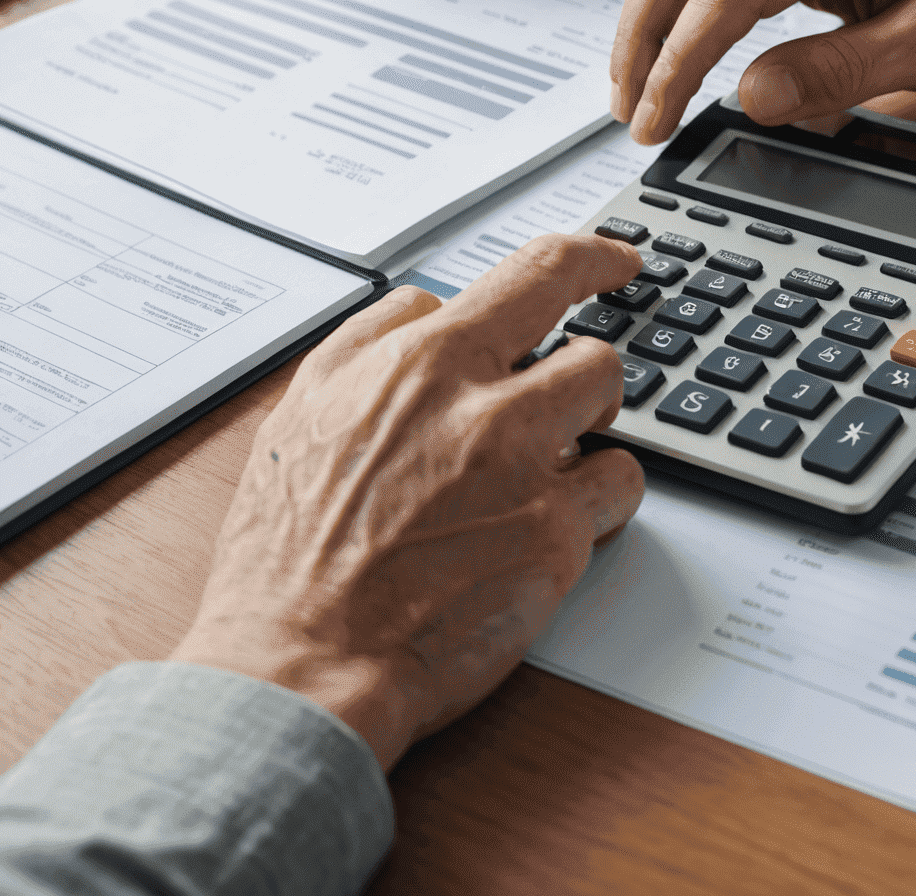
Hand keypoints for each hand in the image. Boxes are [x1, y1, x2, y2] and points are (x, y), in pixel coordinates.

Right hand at [171, 233, 643, 769]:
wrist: (300, 662)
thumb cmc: (290, 553)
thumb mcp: (302, 409)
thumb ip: (371, 339)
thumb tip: (428, 305)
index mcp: (421, 363)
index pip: (538, 271)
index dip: (592, 258)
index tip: (615, 261)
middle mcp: (480, 406)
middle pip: (594, 348)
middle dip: (588, 372)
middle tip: (570, 403)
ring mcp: (525, 471)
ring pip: (612, 409)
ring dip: (592, 431)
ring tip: (548, 470)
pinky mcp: (555, 538)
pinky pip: (619, 486)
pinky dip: (601, 500)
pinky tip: (556, 522)